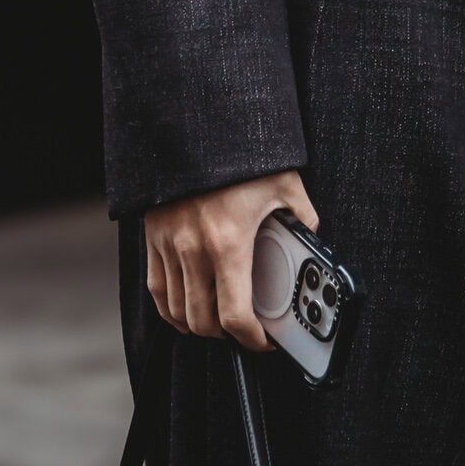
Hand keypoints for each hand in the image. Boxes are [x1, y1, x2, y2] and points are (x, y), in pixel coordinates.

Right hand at [144, 169, 318, 350]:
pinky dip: (170, 308)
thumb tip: (310, 244)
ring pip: (176, 311)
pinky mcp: (154, 236)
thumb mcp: (285, 185)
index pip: (234, 316)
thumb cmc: (241, 153)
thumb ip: (302, 220)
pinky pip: (157, 289)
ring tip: (218, 322)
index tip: (263, 341)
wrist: (196, 124)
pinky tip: (185, 309)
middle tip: (244, 330)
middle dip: (226, 336)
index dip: (251, 339)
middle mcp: (193, 249)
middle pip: (203, 322)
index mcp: (228, 242)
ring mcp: (169, 244)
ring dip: (198, 325)